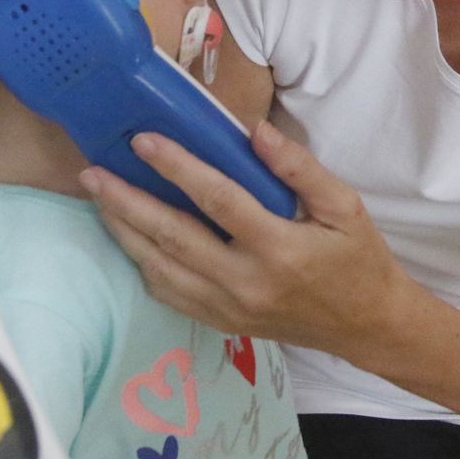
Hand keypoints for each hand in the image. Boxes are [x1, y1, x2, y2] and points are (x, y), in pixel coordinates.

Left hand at [81, 123, 413, 359]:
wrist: (366, 326)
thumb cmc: (358, 259)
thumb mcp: (346, 207)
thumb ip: (302, 169)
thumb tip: (256, 132)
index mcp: (280, 248)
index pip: (217, 199)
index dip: (177, 167)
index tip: (143, 140)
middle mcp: (246, 282)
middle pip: (173, 237)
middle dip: (127, 202)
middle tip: (93, 173)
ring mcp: (229, 308)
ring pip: (161, 268)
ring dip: (125, 233)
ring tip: (100, 200)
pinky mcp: (221, 323)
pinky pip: (170, 294)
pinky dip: (143, 264)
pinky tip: (130, 238)